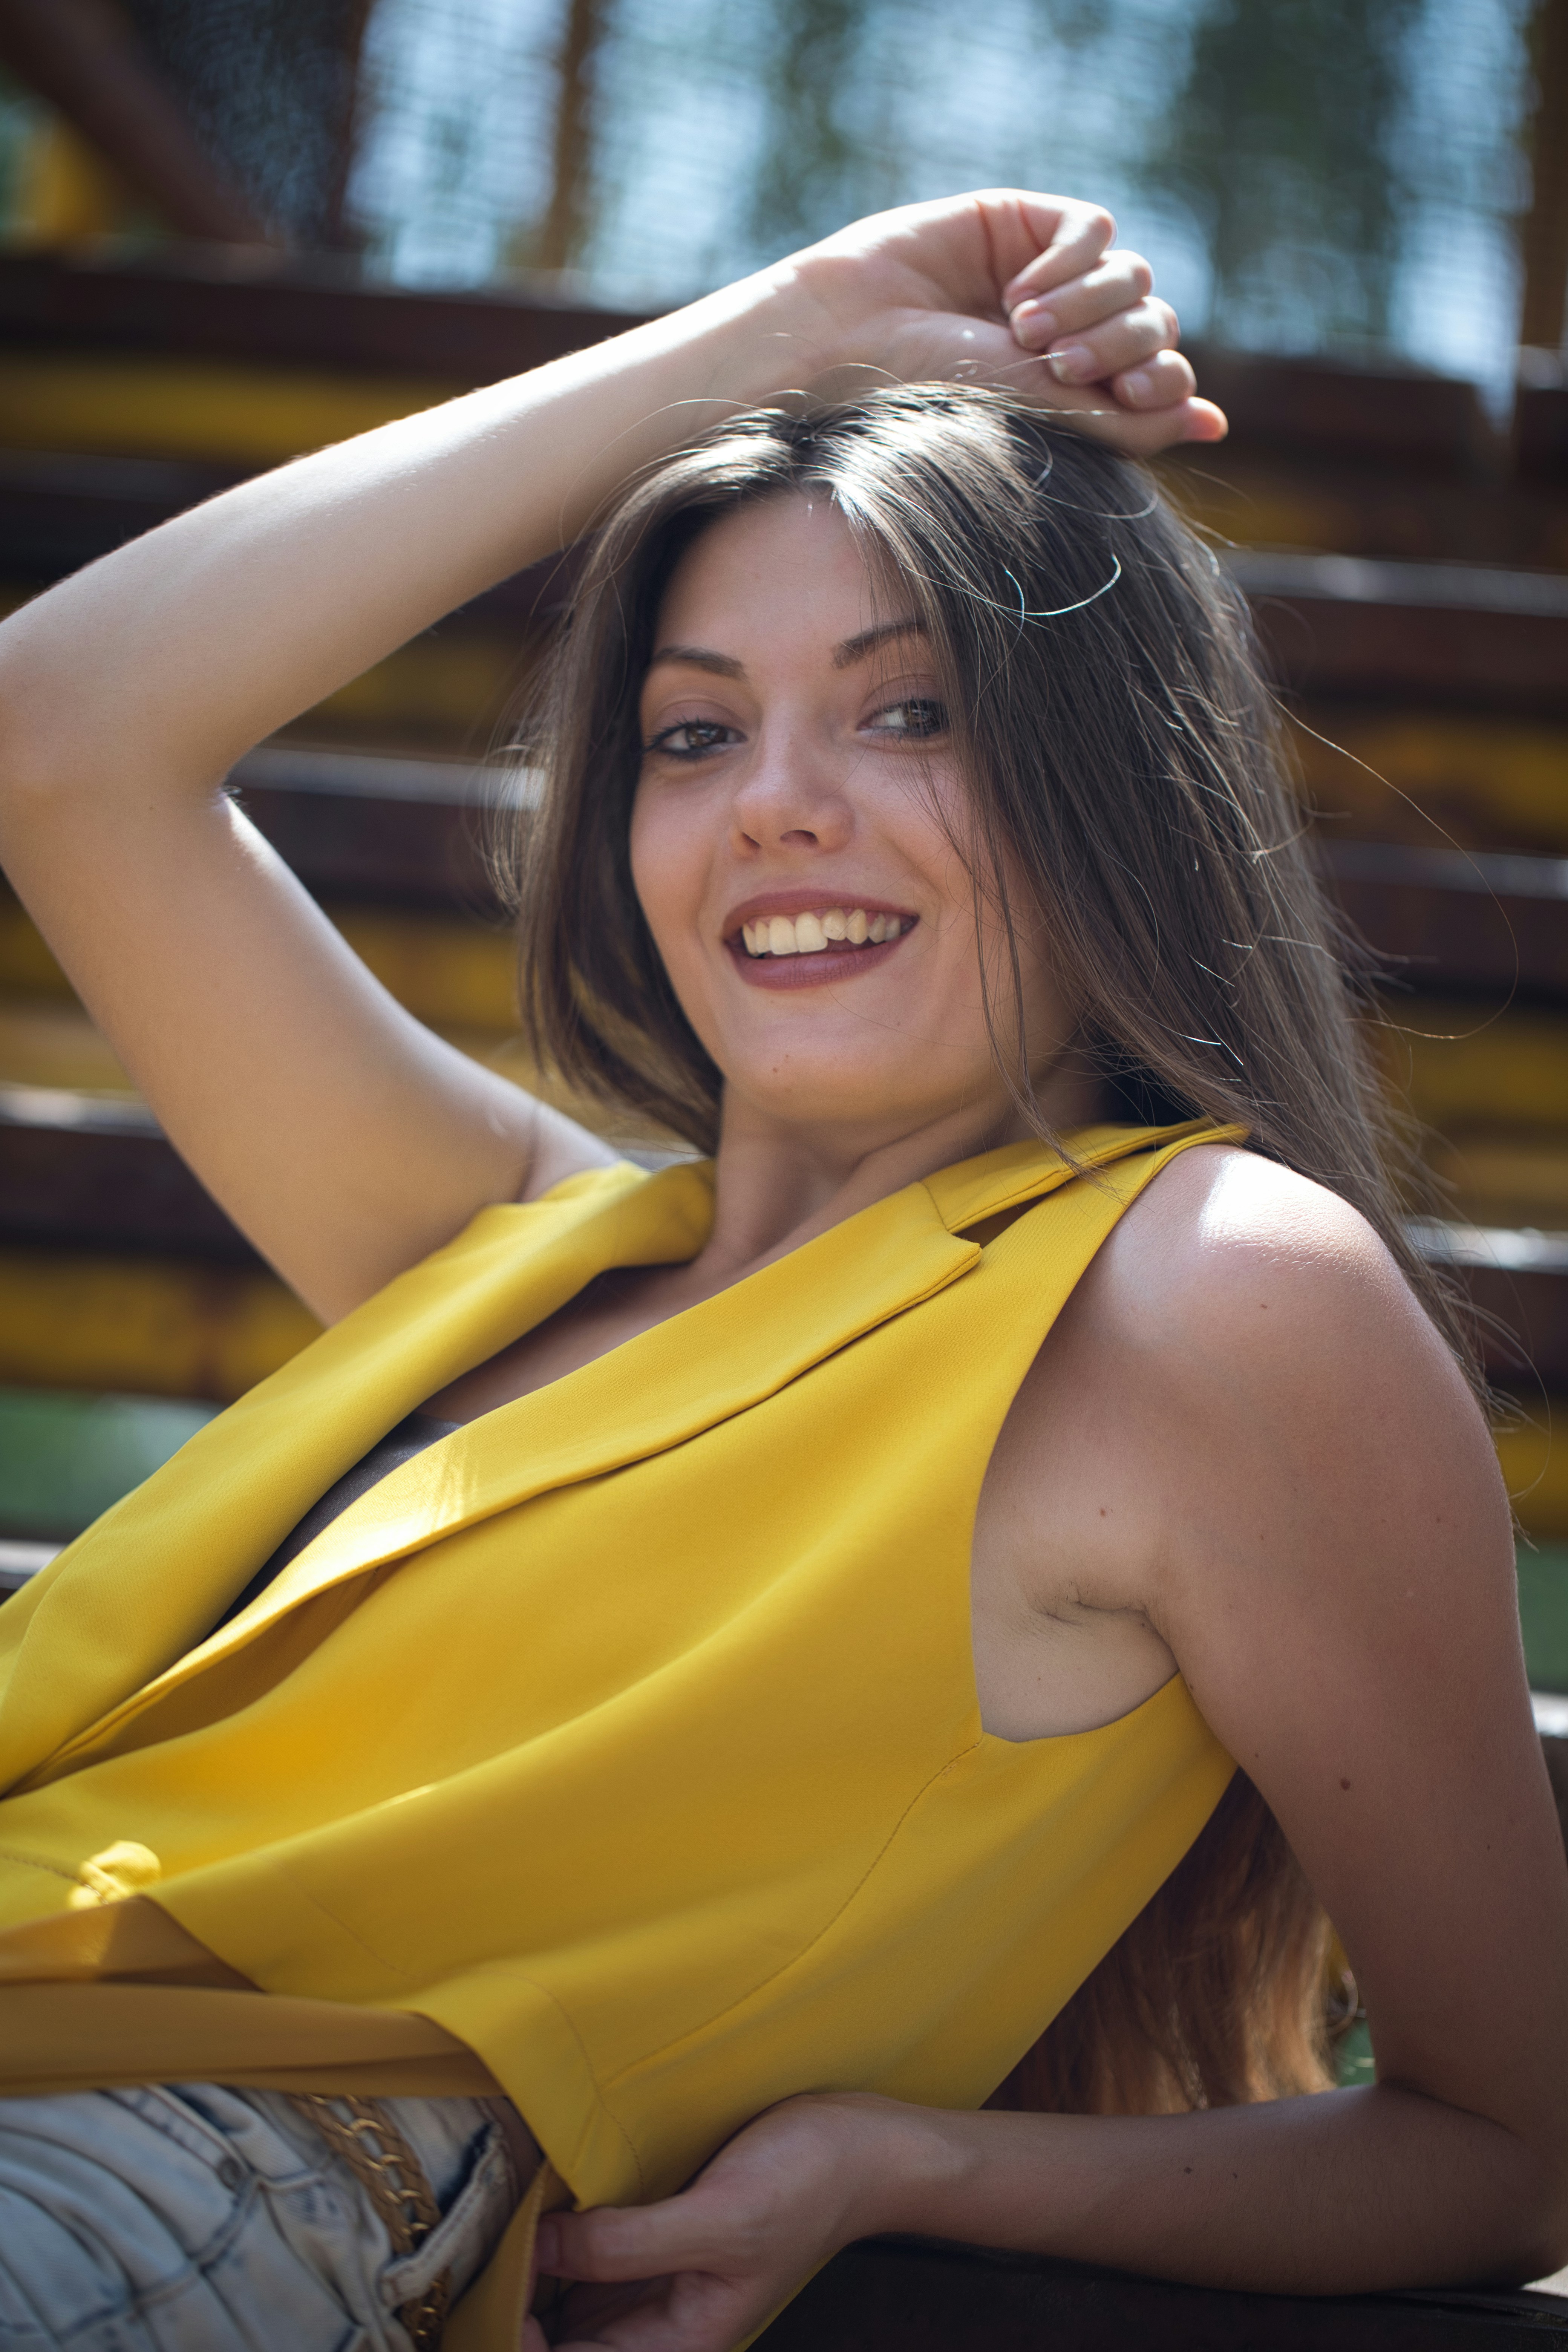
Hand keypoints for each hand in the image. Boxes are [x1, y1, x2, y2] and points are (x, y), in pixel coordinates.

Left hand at [524, 2094, 911, 2350]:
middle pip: (558, 2334)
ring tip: (492, 2215)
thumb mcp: (721, 2220)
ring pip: (564, 2291)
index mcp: (677, 2342)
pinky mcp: (654, 2230)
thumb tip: (538, 2247)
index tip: (490, 2287)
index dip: (519, 2341)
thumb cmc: (807, 2186)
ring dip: (528, 2262)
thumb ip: (629, 2243)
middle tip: (473, 2244)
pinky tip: (530, 2193)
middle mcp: (656, 2319)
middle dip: (514, 2301)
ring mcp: (653, 2273)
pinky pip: (587, 2246)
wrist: (864, 2145)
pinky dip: (554, 2229)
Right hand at [783, 188, 1223, 455]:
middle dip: (1122, 343)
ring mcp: (1049, 275)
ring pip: (1134, 274)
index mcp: (1076, 388)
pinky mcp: (1026, 222)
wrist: (854, 341)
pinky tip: (1022, 291)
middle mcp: (1070, 332)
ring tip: (1026, 331)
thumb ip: (1133, 421)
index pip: (1162, 375)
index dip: (1164, 380)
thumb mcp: (1043, 416)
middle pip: (1156, 322)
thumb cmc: (933, 395)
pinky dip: (1072, 259)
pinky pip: (1096, 226)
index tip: (1127, 394)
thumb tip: (1215, 422)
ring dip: (1093, 305)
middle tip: (1061, 365)